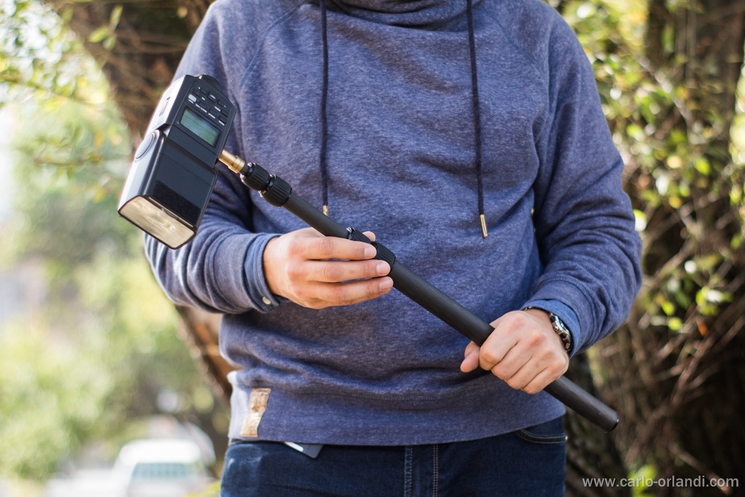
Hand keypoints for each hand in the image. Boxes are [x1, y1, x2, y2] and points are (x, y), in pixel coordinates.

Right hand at [263, 227, 392, 308]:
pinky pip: (339, 302)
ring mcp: (304, 291)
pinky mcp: (311, 303)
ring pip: (338, 294)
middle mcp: (298, 271)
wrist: (269, 269)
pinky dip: (359, 296)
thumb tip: (370, 238)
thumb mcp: (311, 234)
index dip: (351, 250)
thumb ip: (340, 235)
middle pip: (334, 274)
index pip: (327, 248)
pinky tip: (374, 290)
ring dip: (366, 289)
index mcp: (297, 249)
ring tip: (386, 283)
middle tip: (384, 267)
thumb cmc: (296, 248)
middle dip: (363, 271)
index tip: (372, 250)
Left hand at [460, 308, 568, 393]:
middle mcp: (534, 336)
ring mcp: (548, 352)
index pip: (489, 355)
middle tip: (505, 360)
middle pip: (502, 372)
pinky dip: (526, 384)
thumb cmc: (516, 329)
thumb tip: (464, 367)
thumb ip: (476, 348)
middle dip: (498, 370)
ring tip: (517, 365)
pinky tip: (529, 370)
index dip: (485, 361)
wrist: (551, 325)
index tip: (489, 357)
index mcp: (514, 324)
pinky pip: (532, 389)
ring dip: (512, 378)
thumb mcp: (495, 330)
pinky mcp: (558, 366)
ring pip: (516, 383)